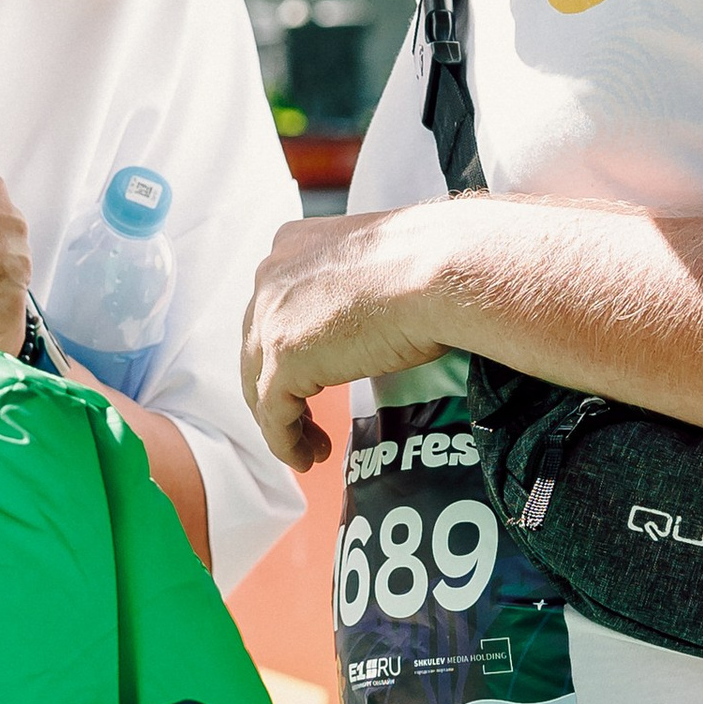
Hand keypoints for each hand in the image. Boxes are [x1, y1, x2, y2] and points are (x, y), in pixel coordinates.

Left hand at [241, 209, 457, 468]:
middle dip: (280, 389)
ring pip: (259, 384)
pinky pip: (274, 414)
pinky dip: (286, 442)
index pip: (276, 308)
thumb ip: (356, 291)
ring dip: (282, 422)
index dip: (289, 348)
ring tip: (311, 448)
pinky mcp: (284, 358)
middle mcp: (271, 275)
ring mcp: (272, 316)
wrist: (443, 270)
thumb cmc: (433, 264)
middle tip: (307, 421)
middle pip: (259, 347)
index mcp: (292, 245)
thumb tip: (373, 323)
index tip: (313, 377)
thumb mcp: (380, 268)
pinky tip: (306, 458)